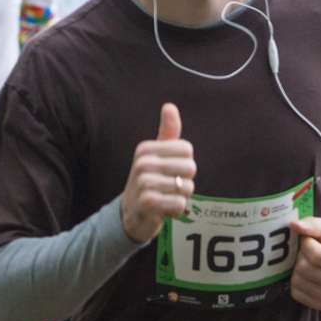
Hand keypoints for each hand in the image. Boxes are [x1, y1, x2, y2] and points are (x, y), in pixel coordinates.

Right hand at [120, 104, 195, 241]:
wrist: (130, 214)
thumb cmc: (148, 181)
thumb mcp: (155, 155)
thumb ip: (167, 132)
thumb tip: (169, 106)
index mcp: (146, 149)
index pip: (187, 150)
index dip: (184, 163)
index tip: (168, 171)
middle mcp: (143, 163)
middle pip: (190, 168)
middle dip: (185, 181)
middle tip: (167, 187)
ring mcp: (144, 183)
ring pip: (187, 187)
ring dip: (180, 197)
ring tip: (164, 197)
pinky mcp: (148, 203)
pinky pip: (180, 204)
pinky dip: (176, 210)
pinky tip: (163, 210)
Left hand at [289, 218, 320, 309]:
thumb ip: (312, 225)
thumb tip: (294, 225)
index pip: (315, 255)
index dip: (307, 244)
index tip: (312, 241)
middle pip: (304, 269)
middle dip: (302, 256)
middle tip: (310, 253)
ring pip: (298, 281)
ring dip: (298, 269)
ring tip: (310, 264)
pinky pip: (296, 293)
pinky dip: (298, 282)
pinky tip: (309, 276)